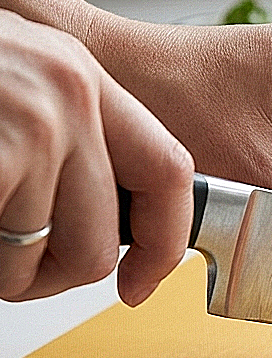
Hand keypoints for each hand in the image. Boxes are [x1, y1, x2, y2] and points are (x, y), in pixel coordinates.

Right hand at [0, 11, 192, 304]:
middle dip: (52, 276)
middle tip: (11, 270)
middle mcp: (68, 90)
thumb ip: (67, 142)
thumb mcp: (17, 88)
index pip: (168, 171)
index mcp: (81, 75)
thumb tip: (107, 223)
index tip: (140, 282)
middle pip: (101, 241)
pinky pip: (4, 255)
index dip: (165, 243)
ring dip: (1, 268)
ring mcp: (32, 120)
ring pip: (46, 257)